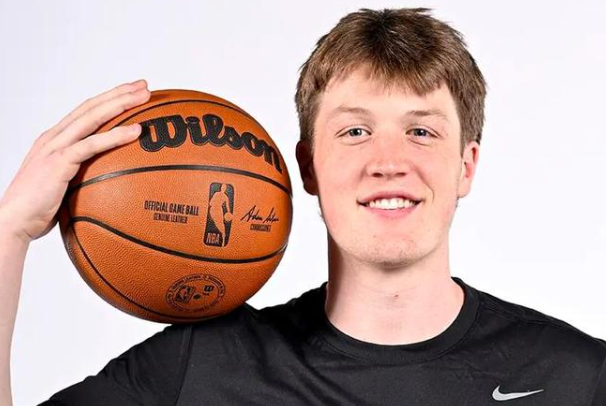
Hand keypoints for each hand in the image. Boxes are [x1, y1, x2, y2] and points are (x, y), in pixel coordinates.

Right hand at [0, 80, 150, 242]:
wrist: (14, 222)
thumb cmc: (38, 210)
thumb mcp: (65, 187)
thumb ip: (82, 177)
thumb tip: (108, 182)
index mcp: (55, 140)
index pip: (86, 111)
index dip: (108, 99)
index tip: (132, 92)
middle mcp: (55, 137)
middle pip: (92, 107)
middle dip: (119, 93)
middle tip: (145, 86)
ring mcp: (55, 147)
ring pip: (92, 117)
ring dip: (120, 104)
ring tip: (145, 97)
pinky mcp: (59, 162)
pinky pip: (92, 145)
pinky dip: (115, 136)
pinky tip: (136, 132)